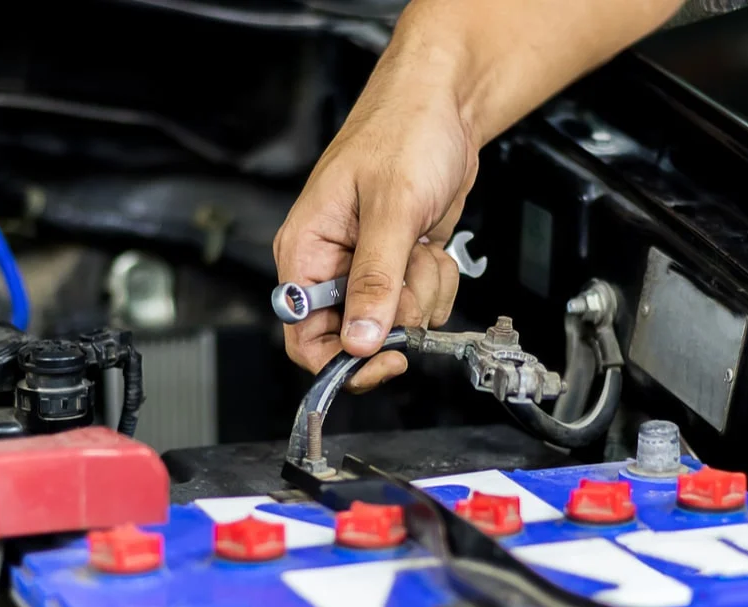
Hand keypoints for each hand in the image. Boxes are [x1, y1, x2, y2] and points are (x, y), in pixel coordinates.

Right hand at [272, 52, 477, 392]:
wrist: (444, 104)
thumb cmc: (403, 130)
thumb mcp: (391, 207)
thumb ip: (374, 280)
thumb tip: (359, 340)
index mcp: (304, 251)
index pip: (303, 336)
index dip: (342, 361)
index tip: (385, 359)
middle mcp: (329, 265)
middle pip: (353, 336)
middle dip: (395, 318)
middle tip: (413, 282)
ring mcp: (365, 266)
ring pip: (393, 323)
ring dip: (420, 295)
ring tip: (422, 247)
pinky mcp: (398, 264)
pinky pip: (417, 303)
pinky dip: (436, 283)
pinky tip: (432, 248)